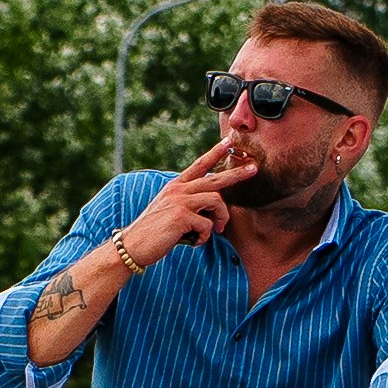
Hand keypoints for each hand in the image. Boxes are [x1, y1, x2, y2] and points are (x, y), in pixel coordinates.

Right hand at [118, 137, 240, 260]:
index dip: (215, 153)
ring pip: (216, 202)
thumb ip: (189, 205)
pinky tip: (194, 242)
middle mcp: (178, 190)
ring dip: (221, 219)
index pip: (199, 165)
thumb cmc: (154, 232)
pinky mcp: (181, 216)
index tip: (229, 142)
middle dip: (237, 173)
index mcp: (176, 186)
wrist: (132, 245)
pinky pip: (207, 225)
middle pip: (215, 178)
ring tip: (217, 231)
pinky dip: (205, 237)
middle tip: (254, 168)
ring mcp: (179, 201)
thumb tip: (211, 211)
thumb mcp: (171, 211)